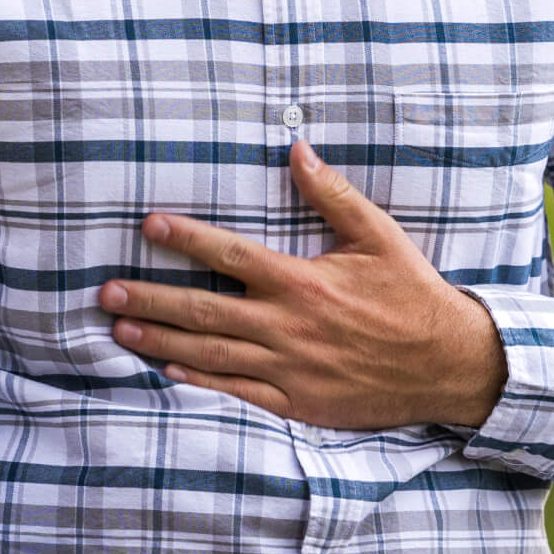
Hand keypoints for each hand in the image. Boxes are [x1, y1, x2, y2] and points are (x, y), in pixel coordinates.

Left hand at [98, 138, 507, 429]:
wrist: (448, 363)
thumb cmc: (412, 294)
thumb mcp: (378, 235)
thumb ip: (333, 194)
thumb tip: (297, 150)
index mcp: (304, 281)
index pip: (231, 255)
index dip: (186, 239)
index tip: (149, 224)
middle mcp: (289, 325)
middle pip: (205, 310)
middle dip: (152, 297)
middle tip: (105, 290)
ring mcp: (291, 368)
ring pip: (212, 353)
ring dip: (161, 339)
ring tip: (120, 326)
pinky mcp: (299, 403)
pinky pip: (239, 393)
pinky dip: (200, 383)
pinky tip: (167, 371)